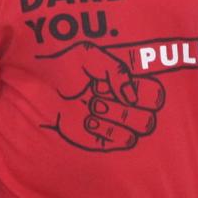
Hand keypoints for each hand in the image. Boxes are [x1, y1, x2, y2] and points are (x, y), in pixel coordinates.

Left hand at [34, 41, 167, 150]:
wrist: (42, 86)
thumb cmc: (68, 66)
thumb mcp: (90, 55)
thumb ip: (115, 70)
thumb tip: (131, 96)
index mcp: (130, 82)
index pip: (155, 94)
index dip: (143, 91)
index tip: (118, 85)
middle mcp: (128, 105)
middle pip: (148, 118)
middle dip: (123, 109)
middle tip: (98, 95)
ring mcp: (118, 124)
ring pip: (136, 132)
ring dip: (114, 118)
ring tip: (92, 107)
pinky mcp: (104, 140)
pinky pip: (121, 142)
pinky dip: (106, 132)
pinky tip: (88, 120)